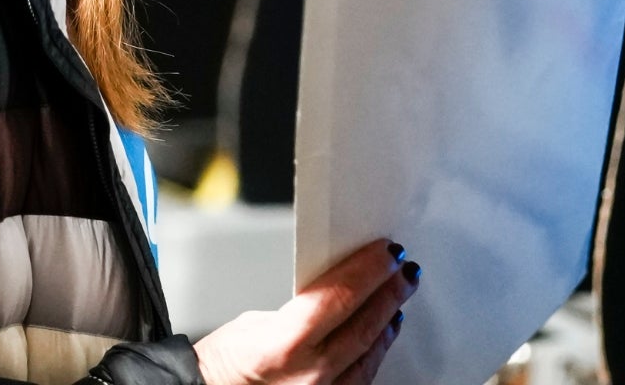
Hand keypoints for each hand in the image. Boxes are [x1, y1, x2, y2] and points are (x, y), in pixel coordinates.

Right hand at [194, 238, 423, 384]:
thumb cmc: (220, 367)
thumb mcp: (254, 322)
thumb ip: (301, 309)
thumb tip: (334, 292)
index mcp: (284, 346)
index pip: (340, 296)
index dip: (369, 270)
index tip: (388, 252)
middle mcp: (310, 376)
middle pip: (365, 325)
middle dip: (390, 292)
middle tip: (404, 269)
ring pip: (370, 353)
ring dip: (387, 321)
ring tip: (397, 296)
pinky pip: (362, 378)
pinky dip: (375, 353)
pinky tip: (381, 337)